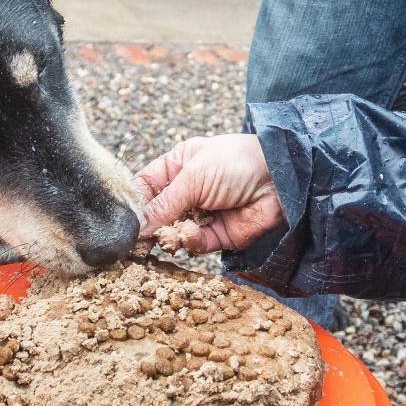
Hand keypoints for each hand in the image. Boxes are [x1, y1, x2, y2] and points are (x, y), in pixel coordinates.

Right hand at [135, 134, 284, 253]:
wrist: (282, 178)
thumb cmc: (237, 162)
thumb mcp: (194, 177)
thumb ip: (164, 204)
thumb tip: (137, 228)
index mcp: (178, 166)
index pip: (146, 187)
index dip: (134, 204)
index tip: (123, 220)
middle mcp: (188, 190)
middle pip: (157, 214)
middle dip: (148, 227)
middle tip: (136, 242)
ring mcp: (203, 213)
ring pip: (173, 232)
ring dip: (168, 236)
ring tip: (167, 238)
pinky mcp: (218, 234)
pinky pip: (195, 243)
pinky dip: (190, 241)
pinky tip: (188, 235)